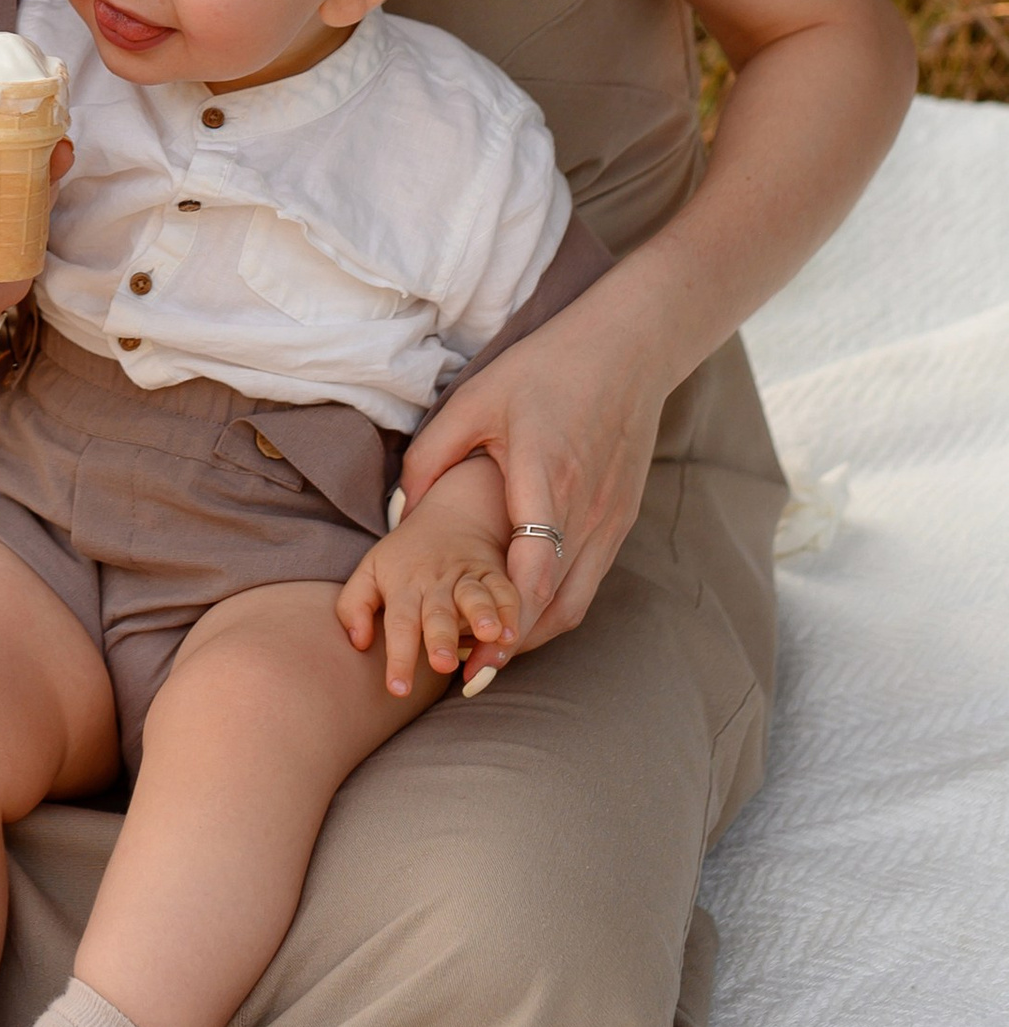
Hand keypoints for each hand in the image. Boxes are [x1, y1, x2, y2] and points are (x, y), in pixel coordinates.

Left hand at [337, 516, 520, 698]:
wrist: (451, 516)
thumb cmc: (403, 557)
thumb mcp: (370, 571)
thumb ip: (355, 606)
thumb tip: (358, 643)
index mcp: (403, 586)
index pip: (398, 624)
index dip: (399, 657)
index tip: (398, 689)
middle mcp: (435, 583)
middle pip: (437, 613)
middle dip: (440, 638)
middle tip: (442, 665)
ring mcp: (465, 576)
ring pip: (475, 595)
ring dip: (483, 615)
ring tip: (489, 635)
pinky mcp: (492, 573)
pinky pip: (504, 590)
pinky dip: (511, 609)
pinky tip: (513, 631)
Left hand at [399, 284, 674, 648]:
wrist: (627, 351)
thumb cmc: (543, 369)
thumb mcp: (473, 399)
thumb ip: (430, 458)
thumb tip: (399, 514)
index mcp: (546, 475)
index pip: (531, 568)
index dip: (503, 619)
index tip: (470, 657)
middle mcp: (584, 508)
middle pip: (552, 601)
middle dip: (509, 643)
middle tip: (465, 675)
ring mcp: (609, 519)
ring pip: (573, 601)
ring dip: (532, 633)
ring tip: (486, 656)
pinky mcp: (619, 521)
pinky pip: (587, 582)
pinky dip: (554, 608)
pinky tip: (520, 616)